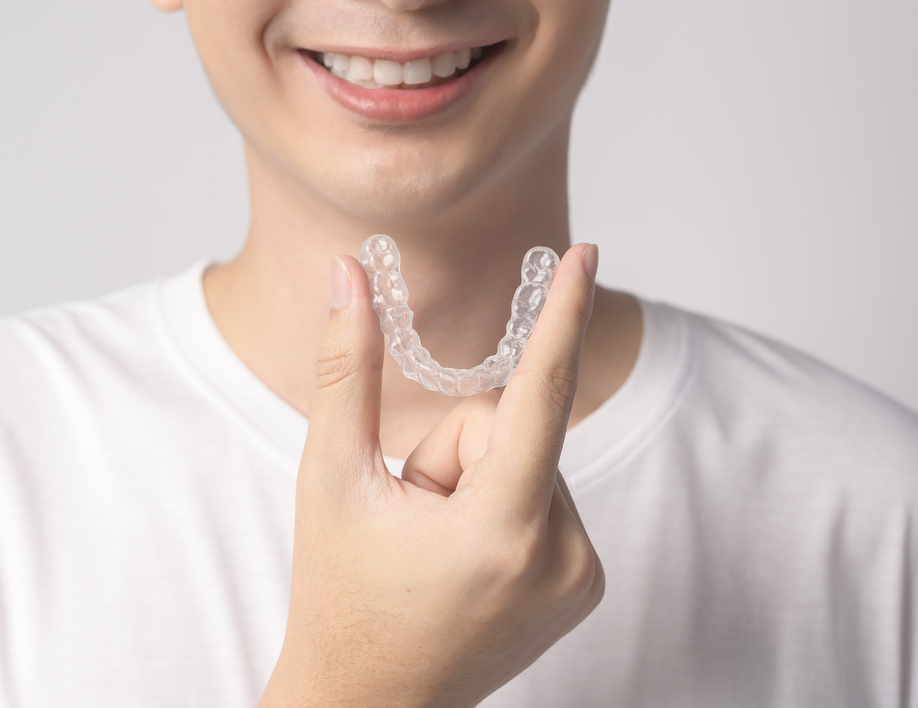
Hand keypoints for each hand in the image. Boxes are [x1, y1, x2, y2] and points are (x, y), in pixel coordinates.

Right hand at [259, 244, 603, 707]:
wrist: (367, 705)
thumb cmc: (339, 595)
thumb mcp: (330, 478)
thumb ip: (346, 369)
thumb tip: (348, 276)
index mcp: (500, 529)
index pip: (541, 394)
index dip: (562, 314)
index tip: (587, 254)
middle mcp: (560, 555)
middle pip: (514, 425)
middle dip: (456, 447)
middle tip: (413, 513)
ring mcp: (580, 575)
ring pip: (531, 458)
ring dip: (478, 479)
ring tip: (436, 542)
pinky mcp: (585, 584)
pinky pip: (547, 494)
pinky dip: (504, 504)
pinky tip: (466, 555)